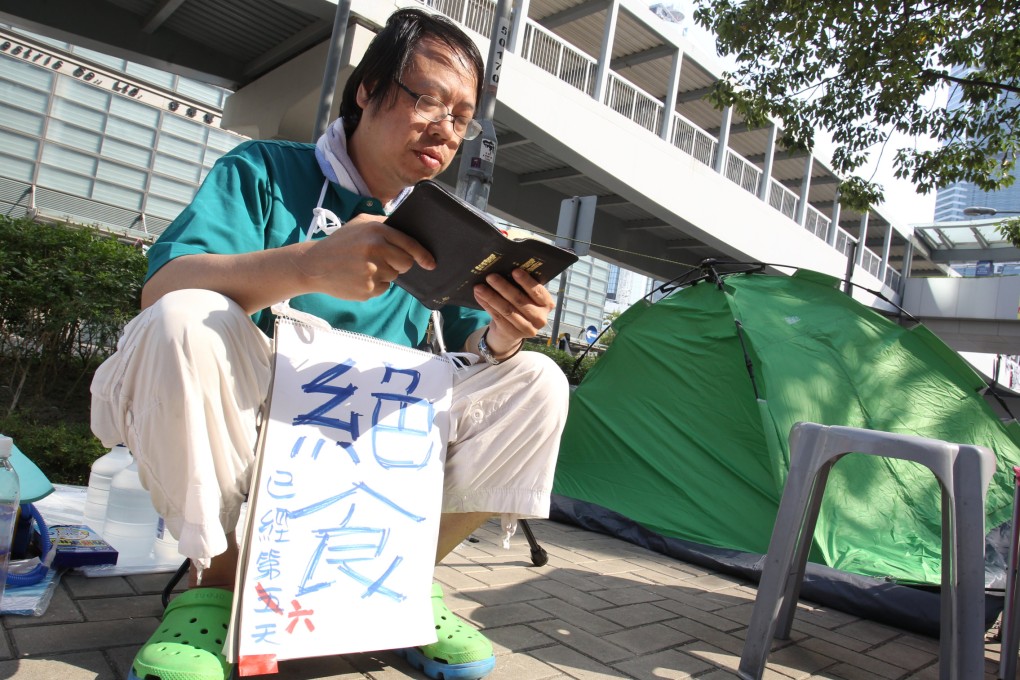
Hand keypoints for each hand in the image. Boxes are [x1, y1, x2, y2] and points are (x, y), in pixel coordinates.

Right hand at [296, 213, 434, 300]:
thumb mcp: (361, 223)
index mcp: (376, 231)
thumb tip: (410, 233)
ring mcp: (371, 270)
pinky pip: (383, 288)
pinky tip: (358, 277)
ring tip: (363, 267)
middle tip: (380, 260)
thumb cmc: (341, 243)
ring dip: (384, 273)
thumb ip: (385, 224)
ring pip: (394, 276)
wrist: (314, 264)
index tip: (431, 263)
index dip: (423, 255)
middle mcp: (376, 249)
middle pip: (406, 263)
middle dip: (398, 263)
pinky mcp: (367, 289)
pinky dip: (375, 285)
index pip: (409, 244)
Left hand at [473, 269, 554, 354]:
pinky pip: (498, 317)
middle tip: (490, 276)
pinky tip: (479, 297)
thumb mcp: (527, 298)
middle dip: (503, 287)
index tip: (514, 271)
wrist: (512, 331)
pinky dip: (487, 305)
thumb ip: (522, 287)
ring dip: (491, 297)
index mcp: (547, 304)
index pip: (537, 291)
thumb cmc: (520, 307)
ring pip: (507, 310)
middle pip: (519, 300)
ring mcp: (527, 328)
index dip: (526, 281)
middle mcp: (540, 318)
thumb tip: (504, 269)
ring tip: (479, 287)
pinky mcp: (513, 334)